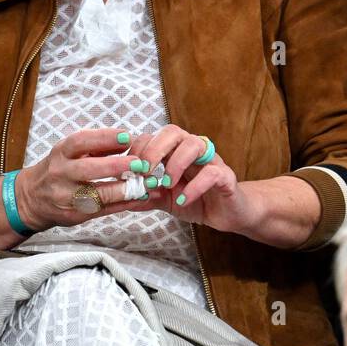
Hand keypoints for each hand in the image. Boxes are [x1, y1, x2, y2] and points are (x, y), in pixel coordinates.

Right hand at [16, 127, 150, 230]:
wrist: (31, 198)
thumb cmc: (61, 168)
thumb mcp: (71, 151)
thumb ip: (98, 145)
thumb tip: (128, 141)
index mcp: (61, 153)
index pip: (80, 141)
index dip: (104, 138)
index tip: (127, 137)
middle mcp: (60, 174)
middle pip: (87, 169)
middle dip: (115, 166)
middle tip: (139, 163)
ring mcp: (65, 197)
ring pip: (96, 195)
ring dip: (124, 189)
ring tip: (145, 183)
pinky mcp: (74, 216)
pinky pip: (103, 211)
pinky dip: (124, 204)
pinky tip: (140, 197)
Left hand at [126, 124, 255, 233]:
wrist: (226, 214)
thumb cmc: (196, 201)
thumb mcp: (165, 200)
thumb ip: (145, 197)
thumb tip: (120, 198)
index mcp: (175, 152)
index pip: (155, 135)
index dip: (140, 148)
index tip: (130, 170)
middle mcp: (193, 151)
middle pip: (173, 132)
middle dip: (154, 149)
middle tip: (145, 171)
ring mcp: (211, 161)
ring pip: (194, 144)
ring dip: (176, 163)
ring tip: (167, 184)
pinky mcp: (226, 176)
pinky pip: (212, 173)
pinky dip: (195, 186)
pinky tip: (184, 200)